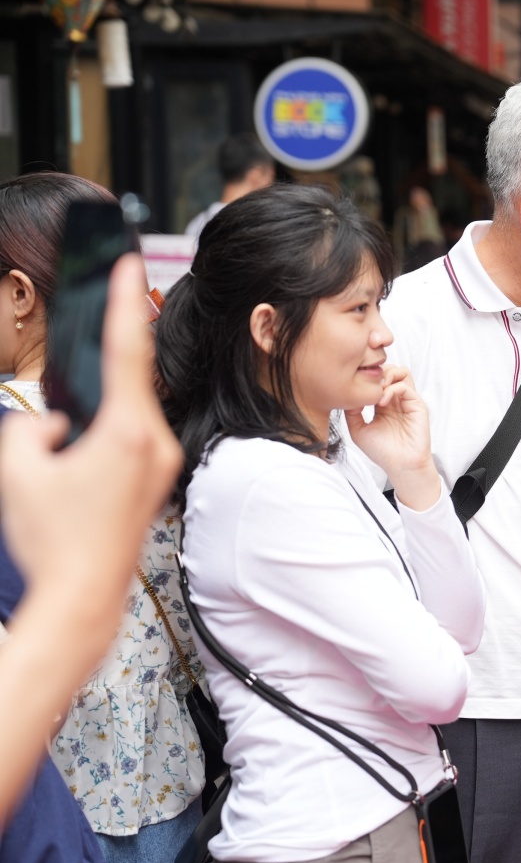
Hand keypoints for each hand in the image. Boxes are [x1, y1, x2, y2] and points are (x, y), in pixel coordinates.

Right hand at [0, 255, 180, 809]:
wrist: (84, 598)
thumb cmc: (52, 539)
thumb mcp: (18, 471)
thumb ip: (30, 428)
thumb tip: (55, 422)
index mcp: (127, 432)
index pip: (125, 351)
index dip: (123, 302)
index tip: (128, 264)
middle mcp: (154, 442)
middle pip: (130, 376)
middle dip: (113, 340)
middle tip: (110, 291)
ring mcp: (159, 463)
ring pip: (128, 409)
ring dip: (103, 394)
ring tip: (81, 379)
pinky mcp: (154, 481)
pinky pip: (130, 435)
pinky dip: (108, 422)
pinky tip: (82, 430)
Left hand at [345, 366, 441, 510]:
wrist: (400, 465)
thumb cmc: (382, 451)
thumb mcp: (358, 430)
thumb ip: (352, 412)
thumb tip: (346, 394)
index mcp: (384, 404)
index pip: (378, 379)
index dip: (367, 377)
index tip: (354, 387)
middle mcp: (397, 399)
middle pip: (391, 370)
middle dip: (378, 371)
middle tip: (366, 384)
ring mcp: (408, 401)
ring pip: (402, 372)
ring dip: (387, 375)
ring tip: (376, 389)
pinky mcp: (417, 405)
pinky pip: (406, 387)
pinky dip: (392, 389)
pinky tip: (382, 403)